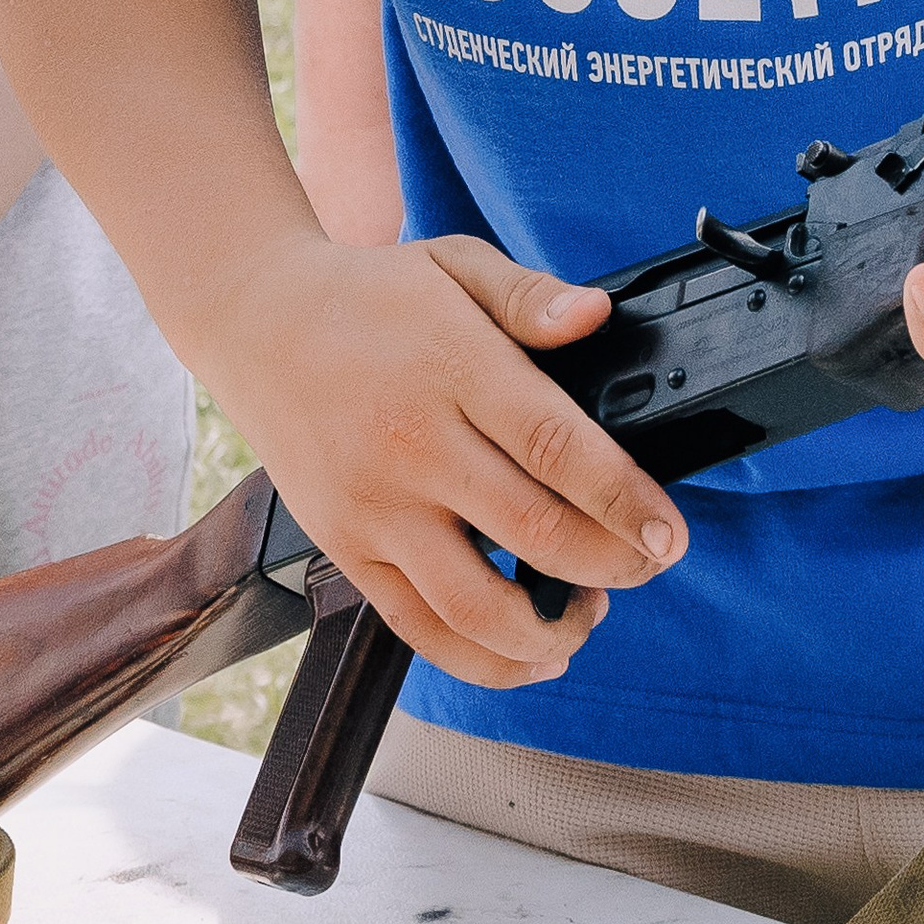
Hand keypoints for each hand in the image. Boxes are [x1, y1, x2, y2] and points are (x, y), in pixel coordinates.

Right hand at [214, 229, 687, 688]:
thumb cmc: (369, 296)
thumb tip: (595, 316)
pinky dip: (481, 659)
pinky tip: (530, 650)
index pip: (556, 448)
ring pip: (474, 605)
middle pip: (531, 532)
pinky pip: (418, 628)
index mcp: (450, 369)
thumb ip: (530, 295)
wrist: (255, 322)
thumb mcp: (454, 264)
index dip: (624, 499)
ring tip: (592, 611)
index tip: (669, 532)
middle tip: (650, 563)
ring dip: (549, 628)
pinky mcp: (344, 547)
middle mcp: (410, 446)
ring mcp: (372, 506)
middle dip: (611, 564)